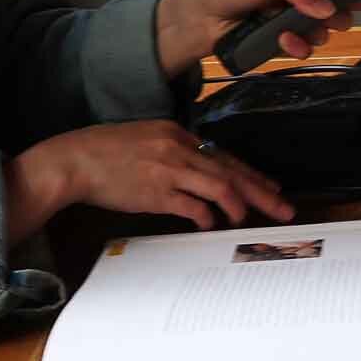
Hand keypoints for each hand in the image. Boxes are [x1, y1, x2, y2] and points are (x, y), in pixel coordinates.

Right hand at [7, 120, 293, 240]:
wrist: (75, 160)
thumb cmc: (106, 152)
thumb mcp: (147, 140)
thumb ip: (174, 152)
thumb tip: (197, 172)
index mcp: (178, 135)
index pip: (224, 157)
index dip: (250, 174)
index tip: (271, 187)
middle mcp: (180, 149)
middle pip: (232, 172)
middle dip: (262, 192)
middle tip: (285, 207)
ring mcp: (170, 170)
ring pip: (220, 187)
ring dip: (238, 206)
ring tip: (246, 220)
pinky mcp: (157, 192)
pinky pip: (194, 206)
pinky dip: (207, 217)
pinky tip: (211, 225)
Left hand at [155, 0, 357, 77]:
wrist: (199, 20)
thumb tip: (326, 7)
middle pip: (331, 7)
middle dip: (335, 16)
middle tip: (333, 21)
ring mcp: (290, 21)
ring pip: (320, 31)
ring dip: (314, 34)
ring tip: (296, 33)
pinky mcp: (281, 42)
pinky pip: (302, 47)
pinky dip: (298, 47)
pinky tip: (286, 43)